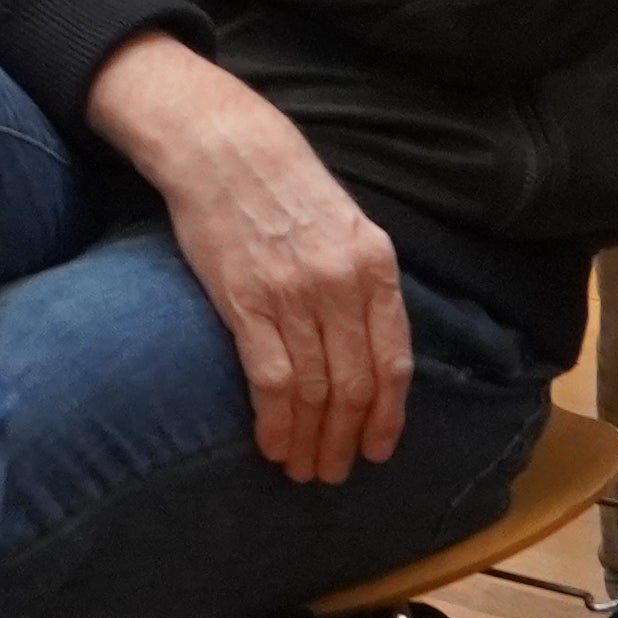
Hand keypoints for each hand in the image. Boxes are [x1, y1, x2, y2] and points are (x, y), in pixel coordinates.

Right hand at [93, 31, 413, 480]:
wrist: (222, 145)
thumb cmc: (281, 182)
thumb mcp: (345, 223)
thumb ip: (362, 281)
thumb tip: (367, 343)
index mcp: (375, 264)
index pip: (394, 360)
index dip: (389, 415)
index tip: (379, 448)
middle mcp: (342, 284)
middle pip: (356, 385)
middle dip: (348, 439)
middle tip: (336, 472)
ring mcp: (295, 295)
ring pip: (317, 392)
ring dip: (313, 441)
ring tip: (305, 470)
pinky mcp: (246, 302)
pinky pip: (272, 381)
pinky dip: (277, 422)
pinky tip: (273, 445)